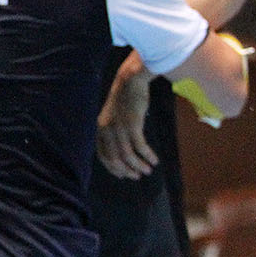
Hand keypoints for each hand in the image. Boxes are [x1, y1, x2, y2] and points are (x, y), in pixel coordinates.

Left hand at [96, 59, 156, 179]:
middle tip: (138, 176)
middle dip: (127, 170)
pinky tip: (154, 160)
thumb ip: (114, 130)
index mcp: (100, 129)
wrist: (130, 80)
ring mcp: (119, 128)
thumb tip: (122, 147)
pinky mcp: (132, 124)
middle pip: (115, 159)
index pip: (103, 156)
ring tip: (148, 170)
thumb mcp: (114, 116)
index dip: (113, 168)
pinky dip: (147, 156)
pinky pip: (140, 146)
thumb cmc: (125, 98)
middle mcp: (106, 130)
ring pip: (127, 155)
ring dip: (139, 166)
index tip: (124, 175)